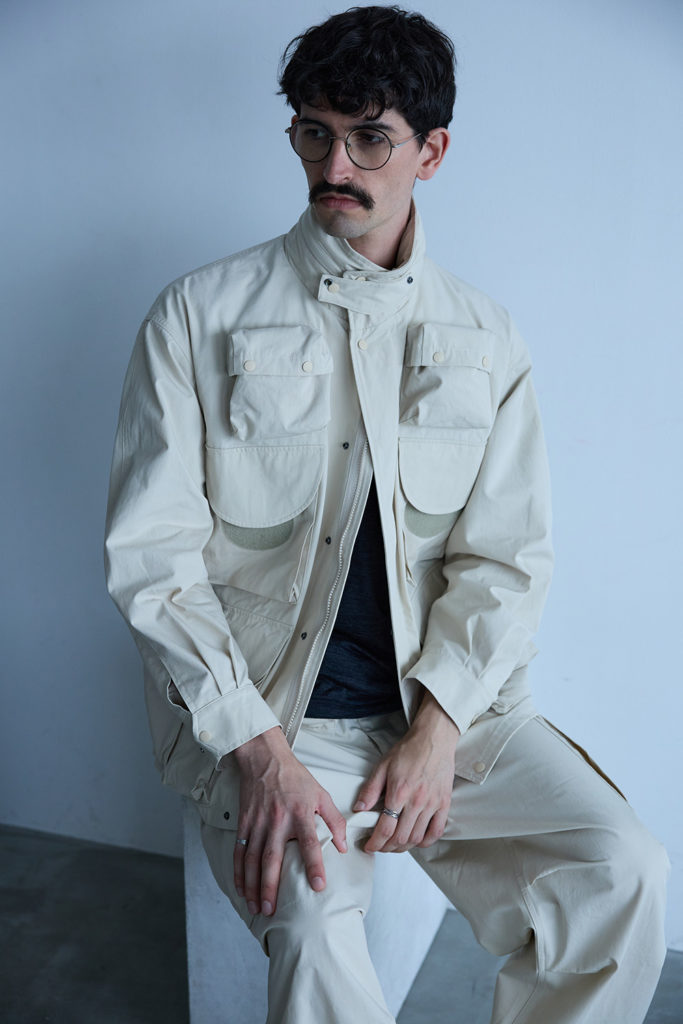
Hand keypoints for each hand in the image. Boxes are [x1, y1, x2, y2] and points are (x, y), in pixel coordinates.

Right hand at [232, 726, 346, 916]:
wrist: (265, 758)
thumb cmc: (295, 777)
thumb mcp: (321, 794)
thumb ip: (334, 820)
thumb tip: (342, 846)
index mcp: (300, 812)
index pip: (309, 842)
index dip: (314, 865)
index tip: (317, 886)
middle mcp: (277, 820)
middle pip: (272, 858)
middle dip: (270, 887)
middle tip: (272, 910)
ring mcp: (258, 822)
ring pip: (252, 860)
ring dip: (253, 886)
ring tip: (256, 907)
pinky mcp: (244, 822)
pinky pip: (239, 851)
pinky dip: (238, 872)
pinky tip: (241, 888)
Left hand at [354, 693, 458, 852]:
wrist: (433, 739)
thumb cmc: (408, 750)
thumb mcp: (383, 766)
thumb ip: (370, 789)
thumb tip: (359, 809)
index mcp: (399, 791)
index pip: (386, 828)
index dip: (375, 843)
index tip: (369, 846)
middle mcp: (417, 801)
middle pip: (401, 838)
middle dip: (387, 848)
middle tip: (379, 847)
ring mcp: (433, 804)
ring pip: (417, 838)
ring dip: (404, 847)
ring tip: (394, 845)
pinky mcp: (445, 803)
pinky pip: (437, 831)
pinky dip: (425, 841)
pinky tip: (416, 840)